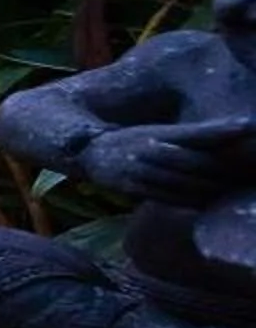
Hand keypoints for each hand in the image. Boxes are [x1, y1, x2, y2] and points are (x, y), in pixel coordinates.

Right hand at [81, 118, 255, 204]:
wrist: (88, 152)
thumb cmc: (132, 142)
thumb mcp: (156, 133)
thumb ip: (188, 136)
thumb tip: (228, 132)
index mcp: (158, 133)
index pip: (197, 132)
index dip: (222, 130)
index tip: (248, 125)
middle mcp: (149, 150)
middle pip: (193, 161)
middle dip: (220, 167)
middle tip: (245, 169)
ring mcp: (140, 170)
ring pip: (182, 182)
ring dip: (208, 187)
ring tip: (228, 188)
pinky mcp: (132, 187)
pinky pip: (166, 197)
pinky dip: (188, 201)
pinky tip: (204, 202)